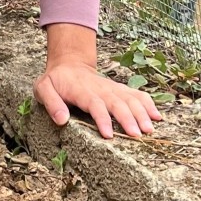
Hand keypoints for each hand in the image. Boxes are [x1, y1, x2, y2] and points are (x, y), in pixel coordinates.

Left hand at [35, 58, 161, 139]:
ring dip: (141, 113)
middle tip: (137, 135)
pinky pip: (136, 95)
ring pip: (130, 99)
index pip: (95, 104)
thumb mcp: (43, 89)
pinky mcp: (119, 90)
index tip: (109, 135)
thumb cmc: (55, 81)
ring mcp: (112, 88)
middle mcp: (101, 89)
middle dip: (128, 118)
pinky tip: (158, 116)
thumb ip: (51, 103)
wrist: (69, 64)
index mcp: (82, 90)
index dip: (103, 119)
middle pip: (117, 102)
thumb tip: (62, 120)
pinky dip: (148, 104)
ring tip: (150, 129)